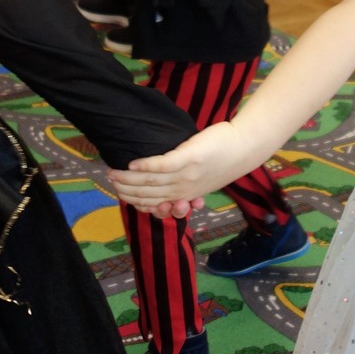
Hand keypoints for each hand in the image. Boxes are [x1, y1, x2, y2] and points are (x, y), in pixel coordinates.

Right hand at [107, 122, 258, 211]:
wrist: (244, 147)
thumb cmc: (223, 160)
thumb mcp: (204, 181)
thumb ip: (186, 187)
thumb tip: (168, 194)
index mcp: (186, 197)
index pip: (154, 206)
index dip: (135, 202)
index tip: (120, 194)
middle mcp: (184, 190)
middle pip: (148, 195)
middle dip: (126, 190)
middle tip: (109, 181)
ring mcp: (186, 175)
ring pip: (151, 182)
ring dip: (128, 179)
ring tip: (113, 172)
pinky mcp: (189, 157)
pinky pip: (163, 165)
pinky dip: (146, 166)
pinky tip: (131, 164)